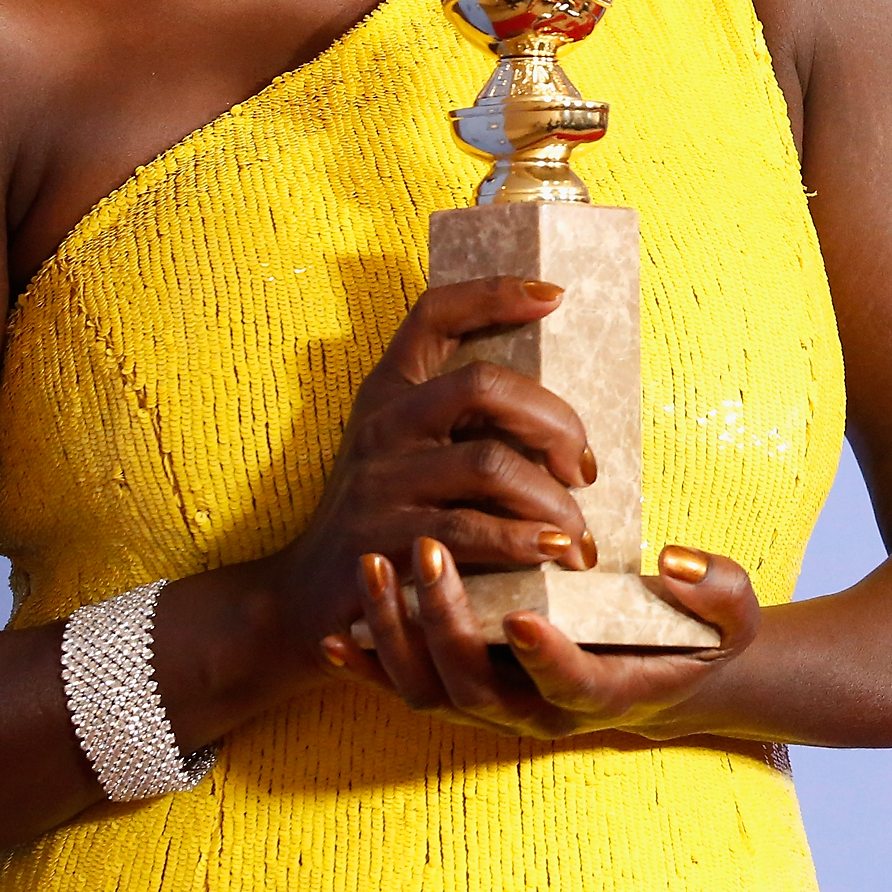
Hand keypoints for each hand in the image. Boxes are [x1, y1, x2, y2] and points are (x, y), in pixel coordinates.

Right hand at [261, 275, 597, 675]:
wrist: (306, 597)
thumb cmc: (382, 517)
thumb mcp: (407, 453)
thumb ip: (463, 425)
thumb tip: (565, 425)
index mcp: (390, 391)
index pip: (435, 314)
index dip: (495, 294)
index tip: (555, 296)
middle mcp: (383, 425)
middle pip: (485, 386)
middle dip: (556, 422)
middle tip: (585, 468)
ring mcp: (381, 481)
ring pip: (491, 464)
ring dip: (552, 498)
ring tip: (577, 532)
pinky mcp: (385, 539)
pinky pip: (474, 531)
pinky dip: (525, 541)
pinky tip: (551, 552)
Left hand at [323, 534, 762, 741]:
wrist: (665, 675)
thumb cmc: (698, 638)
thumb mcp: (732, 614)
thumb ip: (717, 590)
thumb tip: (675, 563)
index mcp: (606, 692)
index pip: (571, 686)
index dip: (547, 659)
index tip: (526, 616)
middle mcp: (541, 713)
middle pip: (479, 688)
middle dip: (447, 624)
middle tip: (430, 551)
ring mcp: (497, 708)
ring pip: (432, 692)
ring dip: (396, 635)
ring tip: (375, 566)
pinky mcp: (467, 692)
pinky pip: (407, 688)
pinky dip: (368, 666)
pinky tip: (336, 632)